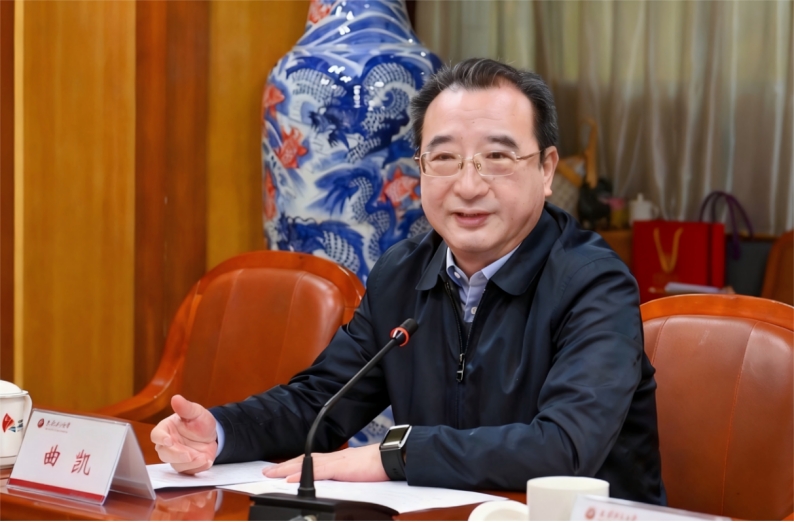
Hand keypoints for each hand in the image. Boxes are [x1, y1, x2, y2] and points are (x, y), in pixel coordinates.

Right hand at [150, 395, 217, 473]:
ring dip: (189, 463)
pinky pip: (188, 471)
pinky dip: (197, 467)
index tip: (169, 440)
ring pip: (175, 464)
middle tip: (189, 455)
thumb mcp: (196, 412)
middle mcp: (168, 444)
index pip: (156, 435)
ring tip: (202, 457)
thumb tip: (176, 398)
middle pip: (164, 453)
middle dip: (177, 455)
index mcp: (166, 429)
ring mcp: (175, 456)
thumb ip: (185, 407)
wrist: (213, 434)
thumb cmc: (200, 421)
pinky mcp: (185, 466)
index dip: (161, 438)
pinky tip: (206, 460)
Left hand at [264, 444, 387, 482]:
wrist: (393, 459)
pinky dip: (301, 475)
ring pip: (306, 464)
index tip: (281, 469)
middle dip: (284, 466)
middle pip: (304, 460)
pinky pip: (316, 472)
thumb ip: (347, 477)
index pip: (312, 460)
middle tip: (267, 472)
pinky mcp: (340, 468)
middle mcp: (335, 458)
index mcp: (339, 459)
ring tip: (271, 475)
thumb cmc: (381, 466)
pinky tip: (289, 479)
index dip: (295, 464)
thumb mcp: (359, 473)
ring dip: (286, 469)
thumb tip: (339, 485)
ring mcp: (336, 462)